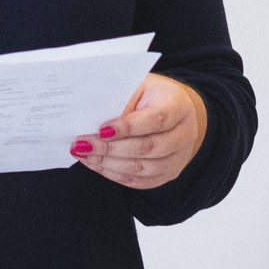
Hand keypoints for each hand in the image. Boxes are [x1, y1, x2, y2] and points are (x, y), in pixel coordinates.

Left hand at [71, 73, 205, 189]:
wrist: (172, 111)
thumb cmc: (150, 95)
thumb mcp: (138, 86)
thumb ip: (122, 100)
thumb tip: (93, 119)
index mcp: (179, 105)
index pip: (156, 119)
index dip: (128, 127)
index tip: (101, 129)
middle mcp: (185, 134)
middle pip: (149, 148)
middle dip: (111, 149)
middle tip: (83, 144)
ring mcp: (178, 157)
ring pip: (143, 169)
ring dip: (109, 164)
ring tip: (85, 155)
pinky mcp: (168, 174)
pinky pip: (140, 181)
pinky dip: (114, 175)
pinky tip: (97, 165)